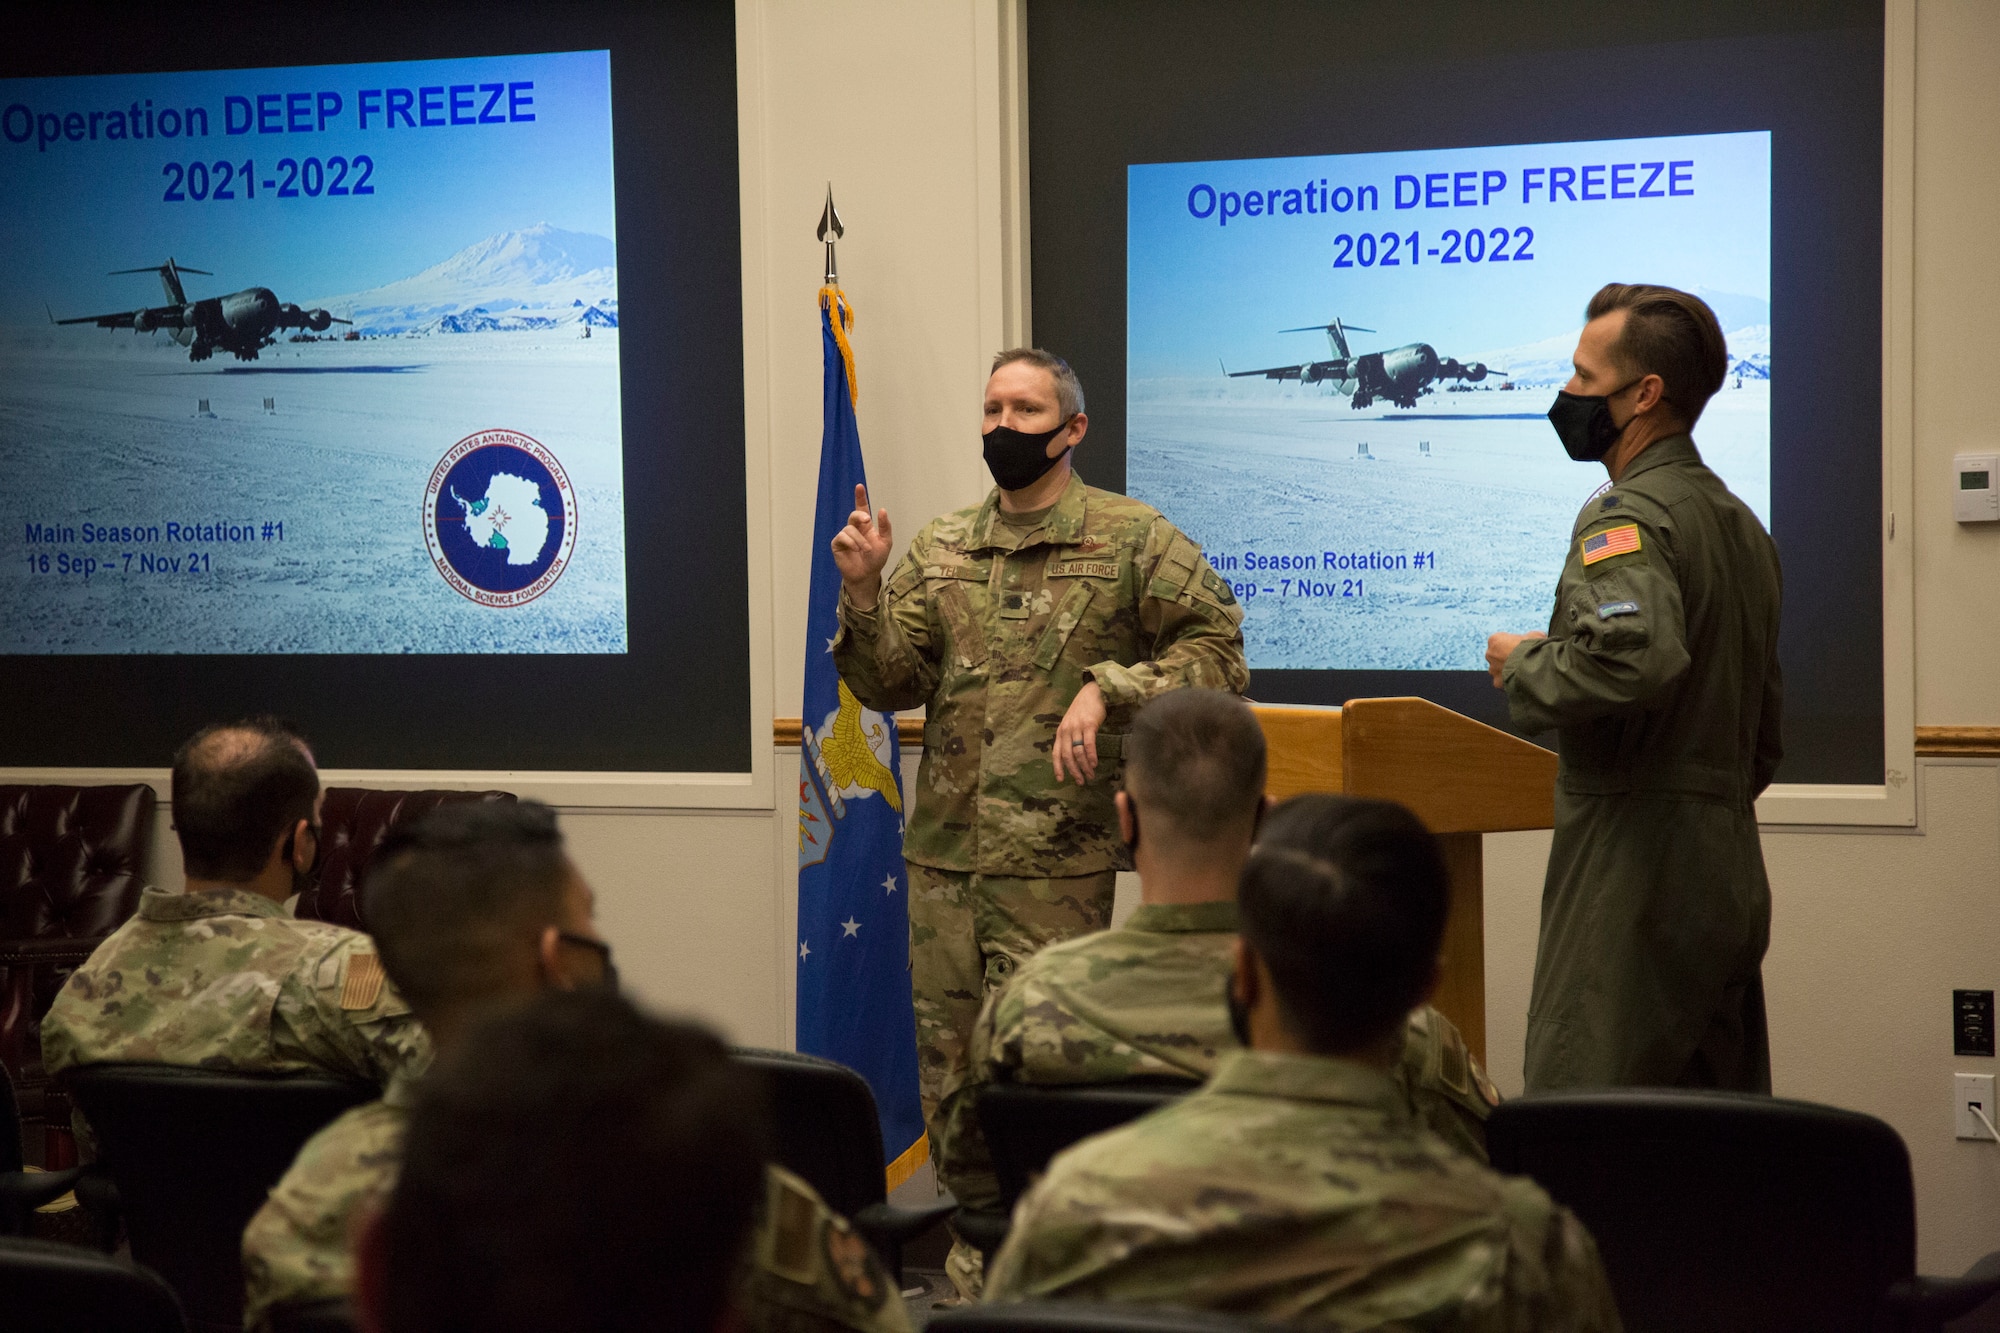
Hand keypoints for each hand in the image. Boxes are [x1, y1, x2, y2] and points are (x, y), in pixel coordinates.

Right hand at [830, 483, 893, 609]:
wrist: (867, 575)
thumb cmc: (876, 559)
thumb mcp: (886, 542)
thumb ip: (885, 526)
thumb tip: (882, 510)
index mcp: (866, 526)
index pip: (862, 508)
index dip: (860, 497)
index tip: (859, 486)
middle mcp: (854, 528)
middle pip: (854, 514)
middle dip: (860, 515)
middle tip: (868, 521)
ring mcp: (845, 535)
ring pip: (850, 529)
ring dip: (860, 540)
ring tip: (865, 550)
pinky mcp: (837, 544)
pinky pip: (842, 537)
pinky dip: (851, 543)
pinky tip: (855, 550)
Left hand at [1052, 681, 1107, 783]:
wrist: (1093, 693)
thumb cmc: (1083, 709)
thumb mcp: (1071, 723)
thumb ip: (1070, 737)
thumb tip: (1073, 756)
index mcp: (1061, 732)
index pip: (1056, 753)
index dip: (1058, 767)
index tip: (1061, 779)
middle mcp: (1066, 731)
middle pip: (1067, 755)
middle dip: (1073, 770)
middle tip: (1080, 781)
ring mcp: (1077, 727)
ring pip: (1078, 752)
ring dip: (1084, 766)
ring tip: (1090, 775)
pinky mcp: (1089, 725)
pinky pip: (1088, 744)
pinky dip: (1091, 755)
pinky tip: (1094, 763)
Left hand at [1485, 631, 1546, 685]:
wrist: (1534, 666)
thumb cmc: (1532, 649)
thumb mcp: (1535, 635)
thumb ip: (1530, 636)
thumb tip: (1536, 638)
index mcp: (1495, 639)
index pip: (1500, 642)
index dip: (1511, 646)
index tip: (1520, 648)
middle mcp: (1490, 654)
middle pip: (1497, 657)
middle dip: (1507, 659)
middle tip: (1522, 661)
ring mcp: (1492, 669)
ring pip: (1499, 671)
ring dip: (1508, 671)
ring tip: (1523, 672)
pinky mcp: (1497, 682)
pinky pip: (1503, 683)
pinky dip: (1511, 682)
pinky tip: (1521, 680)